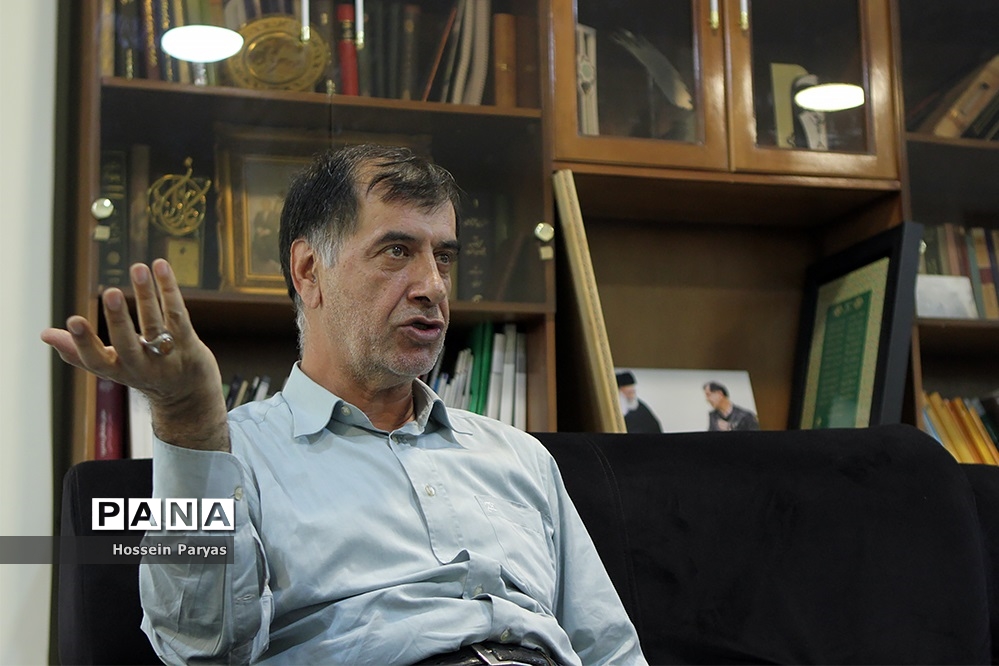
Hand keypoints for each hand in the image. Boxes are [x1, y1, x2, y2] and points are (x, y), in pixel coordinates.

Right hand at [41, 259, 229, 451]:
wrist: (190, 395)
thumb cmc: (143, 373)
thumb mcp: (112, 367)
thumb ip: (80, 352)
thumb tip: (44, 334)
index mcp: (118, 371)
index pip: (97, 361)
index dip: (84, 343)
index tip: (72, 320)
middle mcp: (142, 366)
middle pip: (128, 344)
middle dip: (118, 319)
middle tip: (110, 292)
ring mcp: (168, 357)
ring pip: (155, 324)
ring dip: (146, 295)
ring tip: (137, 268)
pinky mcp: (189, 344)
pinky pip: (178, 315)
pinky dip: (169, 290)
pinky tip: (161, 266)